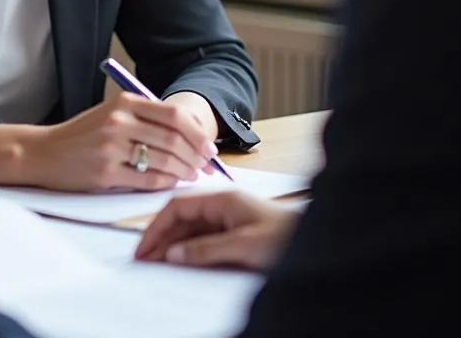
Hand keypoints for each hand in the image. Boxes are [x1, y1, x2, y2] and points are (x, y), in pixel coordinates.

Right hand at [27, 91, 219, 191]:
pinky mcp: (105, 173)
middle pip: (172, 138)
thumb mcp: (111, 114)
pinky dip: (166, 182)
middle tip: (207, 165)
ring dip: (184, 170)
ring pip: (163, 159)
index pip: (173, 115)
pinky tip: (172, 183)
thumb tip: (186, 133)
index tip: (209, 145)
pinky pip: (147, 179)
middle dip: (196, 154)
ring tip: (193, 175)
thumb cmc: (82, 135)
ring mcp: (111, 147)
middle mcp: (119, 121)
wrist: (44, 152)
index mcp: (124, 102)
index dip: (197, 132)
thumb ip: (144, 118)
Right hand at [135, 191, 300, 269]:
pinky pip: (203, 239)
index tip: (143, 246)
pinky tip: (180, 262)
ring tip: (156, 263)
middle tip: (143, 259)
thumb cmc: (285, 236)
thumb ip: (205, 249)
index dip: (157, 226)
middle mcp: (222, 205)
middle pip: (181, 218)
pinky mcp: (235, 232)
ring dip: (172, 245)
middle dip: (161, 237)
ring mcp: (228, 218)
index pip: (177, 206)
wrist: (317, 240)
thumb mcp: (242, 245)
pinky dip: (188, 250)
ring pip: (191, 229)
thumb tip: (172, 254)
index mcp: (222, 198)